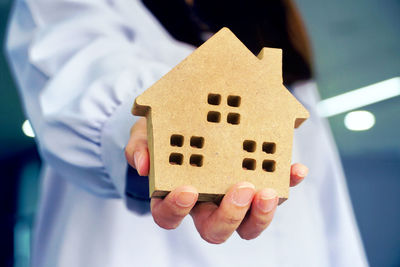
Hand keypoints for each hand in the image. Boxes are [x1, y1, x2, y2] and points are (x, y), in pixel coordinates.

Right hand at [125, 117, 307, 242]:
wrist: (190, 115)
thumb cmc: (165, 132)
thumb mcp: (146, 132)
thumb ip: (140, 146)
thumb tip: (142, 164)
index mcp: (175, 194)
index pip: (169, 215)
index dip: (176, 210)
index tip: (187, 190)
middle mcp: (205, 203)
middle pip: (215, 230)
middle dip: (229, 217)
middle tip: (240, 190)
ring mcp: (233, 197)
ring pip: (248, 224)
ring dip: (261, 214)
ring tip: (269, 191)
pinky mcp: (257, 184)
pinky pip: (275, 193)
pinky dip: (288, 184)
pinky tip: (296, 169)